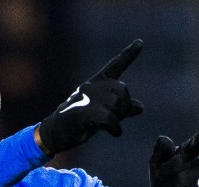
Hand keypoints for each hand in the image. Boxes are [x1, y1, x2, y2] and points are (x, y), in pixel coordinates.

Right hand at [37, 39, 145, 153]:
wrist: (58, 131)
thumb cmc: (81, 121)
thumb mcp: (104, 113)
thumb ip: (122, 108)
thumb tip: (141, 106)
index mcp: (97, 83)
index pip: (115, 65)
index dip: (129, 54)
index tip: (140, 42)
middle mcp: (91, 86)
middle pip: (121, 89)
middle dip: (124, 106)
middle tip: (116, 118)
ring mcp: (86, 98)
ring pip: (116, 104)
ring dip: (118, 118)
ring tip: (110, 126)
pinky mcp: (83, 112)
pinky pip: (109, 118)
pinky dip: (115, 128)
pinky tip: (115, 133)